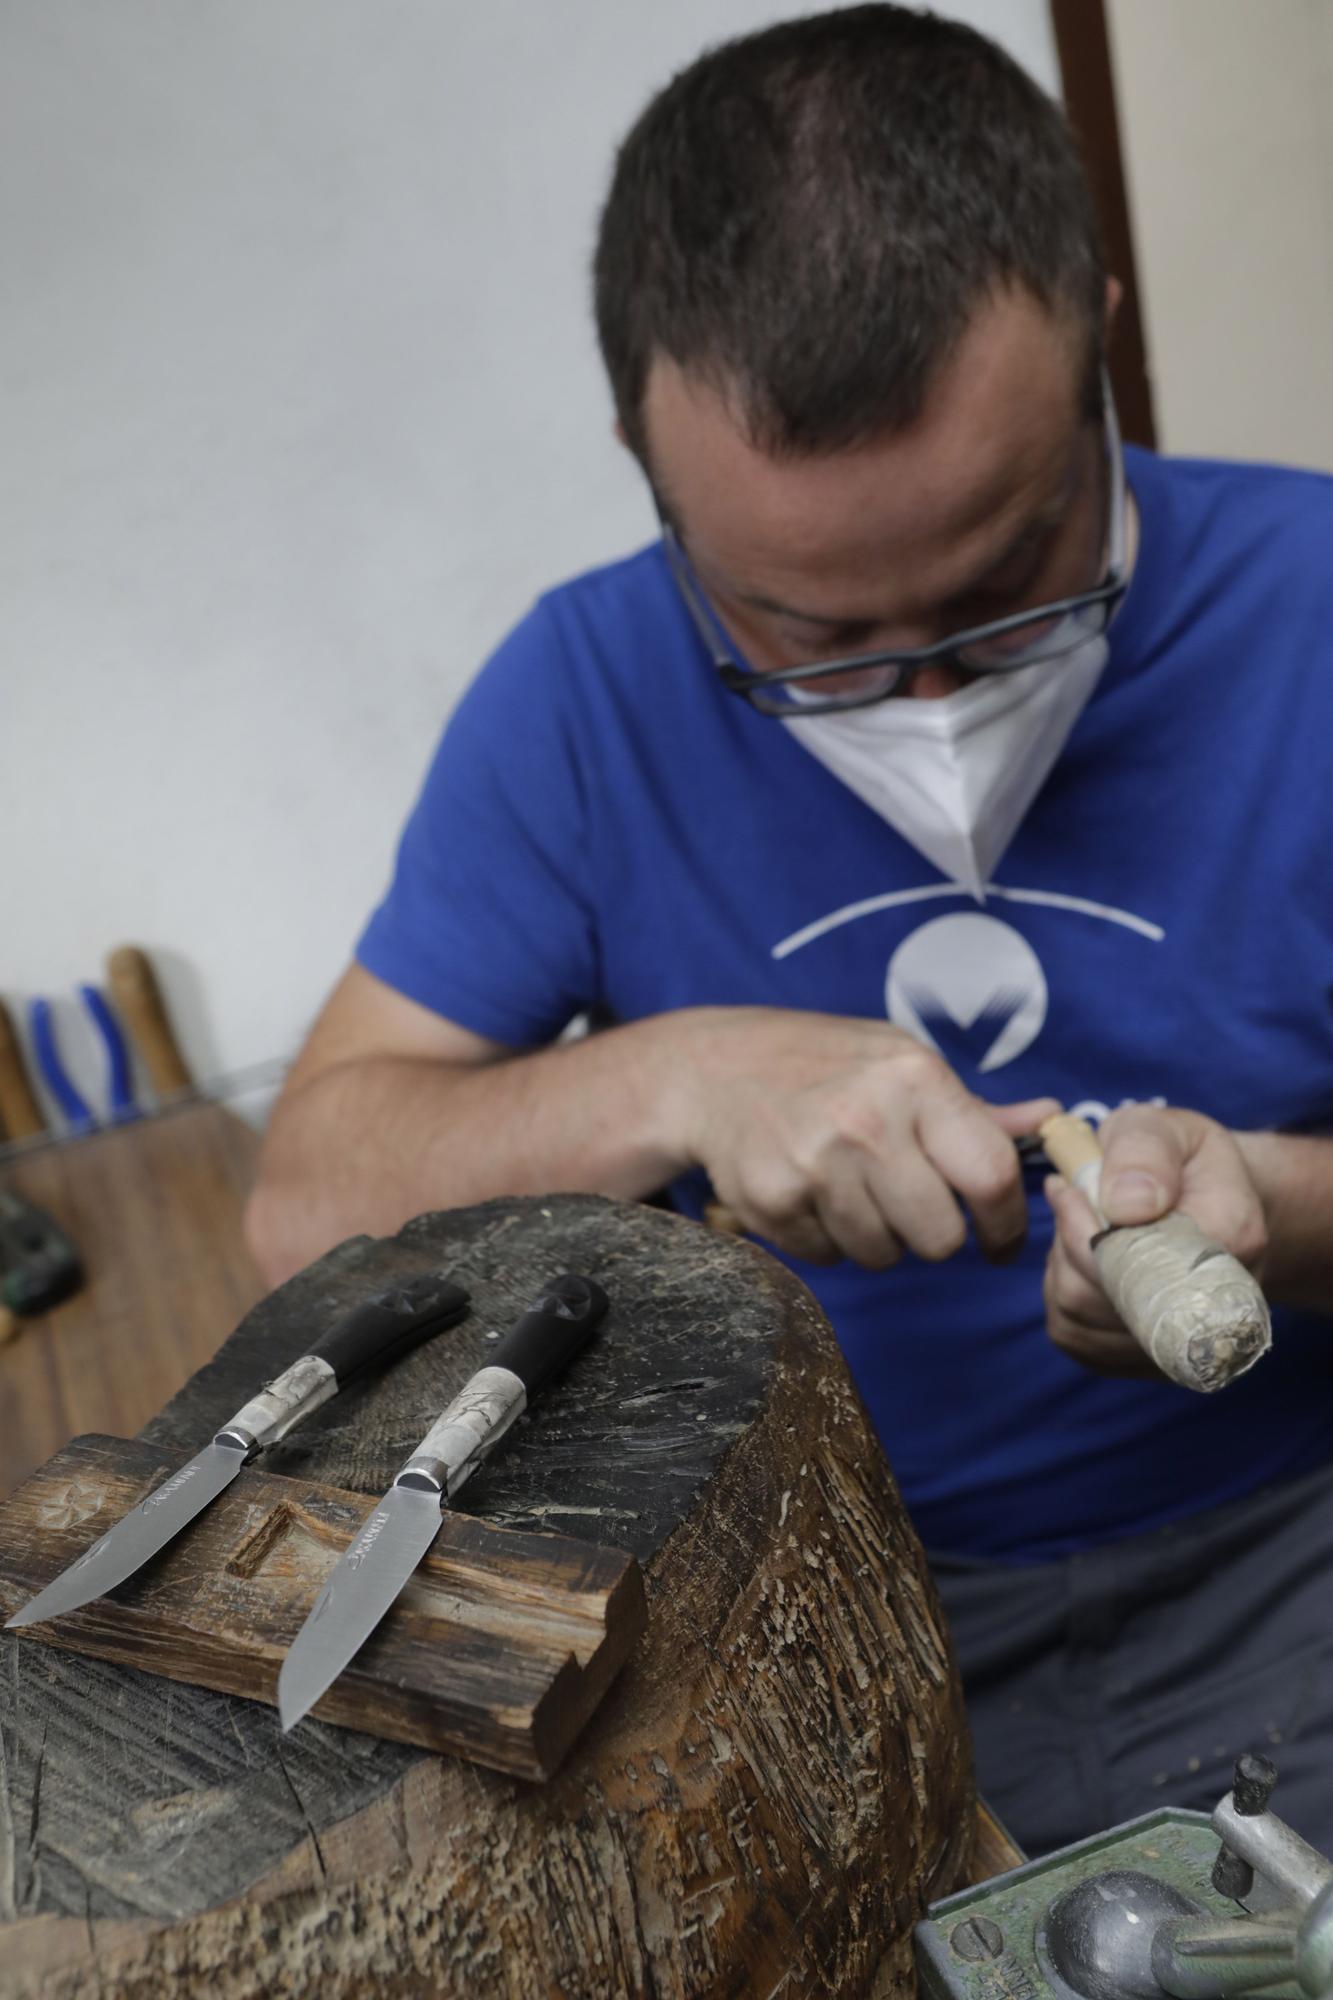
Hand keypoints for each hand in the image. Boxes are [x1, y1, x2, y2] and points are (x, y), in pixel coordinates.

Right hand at [675, 1007, 1058, 1266]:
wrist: (711, 1070)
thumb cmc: (823, 1065)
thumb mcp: (899, 1063)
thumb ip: (973, 1109)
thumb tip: (1054, 1120)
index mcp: (915, 1079)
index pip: (991, 1176)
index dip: (1005, 1224)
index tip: (999, 1239)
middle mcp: (867, 1120)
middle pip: (941, 1238)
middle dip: (933, 1235)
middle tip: (907, 1204)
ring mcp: (815, 1164)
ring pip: (884, 1255)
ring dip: (877, 1237)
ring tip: (849, 1188)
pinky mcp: (772, 1201)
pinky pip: (830, 1258)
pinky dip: (827, 1238)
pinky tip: (809, 1192)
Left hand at [1042, 1103, 1268, 1375]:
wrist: (1210, 1199)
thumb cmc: (1181, 1159)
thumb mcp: (1166, 1128)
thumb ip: (1145, 1151)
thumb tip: (1125, 1205)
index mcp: (1232, 1239)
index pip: (1141, 1260)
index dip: (1087, 1229)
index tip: (1071, 1188)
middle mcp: (1216, 1307)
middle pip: (1101, 1300)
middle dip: (1069, 1245)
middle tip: (1071, 1198)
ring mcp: (1184, 1343)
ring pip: (1081, 1322)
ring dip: (1062, 1268)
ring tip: (1080, 1228)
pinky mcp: (1145, 1359)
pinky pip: (1076, 1338)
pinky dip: (1060, 1295)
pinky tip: (1080, 1262)